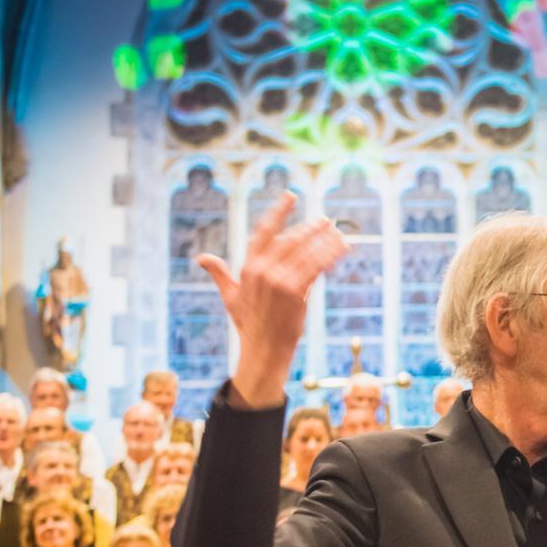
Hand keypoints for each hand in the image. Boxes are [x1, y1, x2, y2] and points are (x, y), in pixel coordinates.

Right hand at [198, 192, 348, 407]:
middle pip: (290, 239)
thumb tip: (202, 258)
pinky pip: (316, 266)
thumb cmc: (249, 325)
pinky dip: (331, 255)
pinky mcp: (295, 291)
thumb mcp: (230, 297)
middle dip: (310, 228)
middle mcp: (262, 270)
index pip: (264, 231)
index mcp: (248, 267)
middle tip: (326, 220)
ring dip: (325, 240)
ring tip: (339, 232)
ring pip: (306, 251)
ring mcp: (279, 280)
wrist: (262, 351)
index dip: (278, 212)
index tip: (291, 196)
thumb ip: (219, 274)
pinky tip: (344, 248)